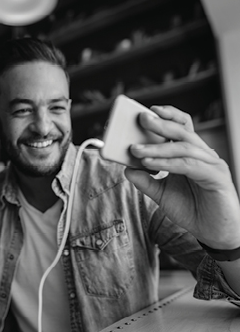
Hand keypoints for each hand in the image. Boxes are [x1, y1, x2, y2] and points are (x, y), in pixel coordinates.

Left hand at [125, 105, 239, 249]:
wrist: (215, 233)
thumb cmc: (193, 210)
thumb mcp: (161, 194)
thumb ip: (146, 181)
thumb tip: (127, 168)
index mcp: (191, 154)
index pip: (181, 127)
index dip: (167, 116)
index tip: (146, 111)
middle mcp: (202, 155)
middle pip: (182, 131)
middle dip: (160, 123)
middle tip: (141, 118)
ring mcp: (211, 164)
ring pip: (182, 147)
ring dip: (157, 147)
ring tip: (136, 149)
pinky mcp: (216, 176)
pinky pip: (188, 164)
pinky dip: (167, 162)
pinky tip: (150, 163)